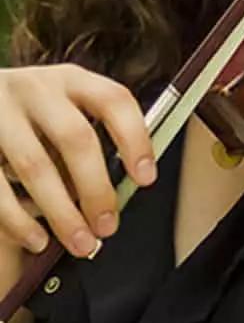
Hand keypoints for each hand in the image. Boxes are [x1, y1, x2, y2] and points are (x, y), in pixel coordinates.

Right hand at [0, 65, 155, 258]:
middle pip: (75, 138)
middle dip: (96, 188)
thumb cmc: (29, 115)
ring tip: (81, 243)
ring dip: (61, 212)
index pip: (114, 100)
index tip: (146, 179)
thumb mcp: (60, 109)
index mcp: (70, 79)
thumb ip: (85, 140)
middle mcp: (36, 89)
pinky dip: (18, 219)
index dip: (135, 138)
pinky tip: (37, 239)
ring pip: (35, 166)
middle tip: (109, 226)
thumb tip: (120, 192)